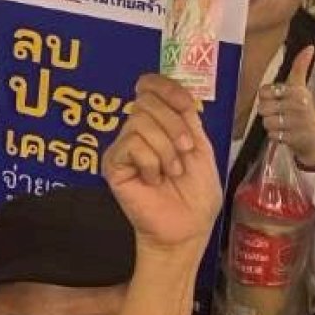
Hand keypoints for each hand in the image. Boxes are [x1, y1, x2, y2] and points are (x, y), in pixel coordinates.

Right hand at [101, 76, 226, 256]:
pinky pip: (131, 144)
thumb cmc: (196, 195)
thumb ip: (187, 118)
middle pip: (147, 101)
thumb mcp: (201, 147)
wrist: (187, 228)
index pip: (151, 86)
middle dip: (174, 125)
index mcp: (161, 123)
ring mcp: (124, 147)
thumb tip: (175, 91)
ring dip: (165, 148)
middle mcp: (139, 130)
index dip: (167, 87)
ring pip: (139, 121)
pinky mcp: (113, 164)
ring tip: (170, 172)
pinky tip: (153, 180)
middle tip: (184, 152)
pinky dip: (151, 162)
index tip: (186, 106)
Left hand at [259, 44, 314, 171]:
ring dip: (272, 125)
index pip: (263, 91)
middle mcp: (298, 105)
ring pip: (265, 122)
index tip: (278, 100)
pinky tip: (286, 134)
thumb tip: (309, 47)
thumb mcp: (302, 88)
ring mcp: (296, 123)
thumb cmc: (305, 111)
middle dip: (269, 113)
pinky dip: (276, 136)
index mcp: (297, 91)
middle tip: (281, 114)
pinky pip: (271, 135)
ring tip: (284, 124)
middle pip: (262, 108)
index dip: (267, 97)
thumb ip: (300, 67)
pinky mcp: (293, 138)